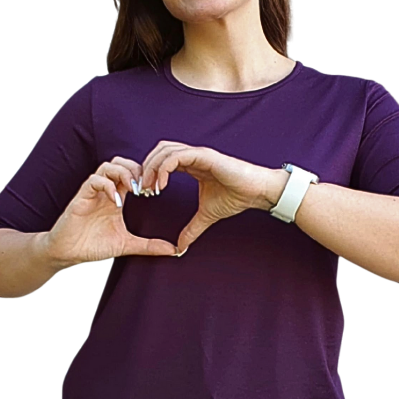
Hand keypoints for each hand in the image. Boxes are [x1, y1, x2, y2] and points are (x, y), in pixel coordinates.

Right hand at [45, 156, 177, 265]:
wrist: (67, 253)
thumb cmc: (93, 245)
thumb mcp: (127, 245)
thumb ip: (149, 245)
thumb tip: (174, 250)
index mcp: (117, 196)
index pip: (132, 173)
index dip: (146, 176)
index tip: (157, 190)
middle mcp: (105, 190)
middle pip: (121, 162)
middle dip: (136, 169)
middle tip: (146, 187)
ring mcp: (92, 192)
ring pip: (108, 166)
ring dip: (123, 174)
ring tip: (133, 190)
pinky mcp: (81, 197)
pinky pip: (94, 181)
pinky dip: (108, 186)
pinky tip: (117, 201)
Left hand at [139, 141, 274, 253]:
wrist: (256, 192)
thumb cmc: (236, 197)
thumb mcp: (207, 216)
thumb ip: (192, 229)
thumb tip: (180, 248)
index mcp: (192, 165)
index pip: (162, 160)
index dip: (150, 174)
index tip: (146, 194)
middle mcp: (192, 155)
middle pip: (159, 151)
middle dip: (146, 168)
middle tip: (142, 189)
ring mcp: (198, 153)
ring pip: (165, 150)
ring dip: (152, 167)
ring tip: (150, 187)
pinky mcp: (204, 156)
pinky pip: (176, 157)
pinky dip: (164, 168)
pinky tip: (162, 185)